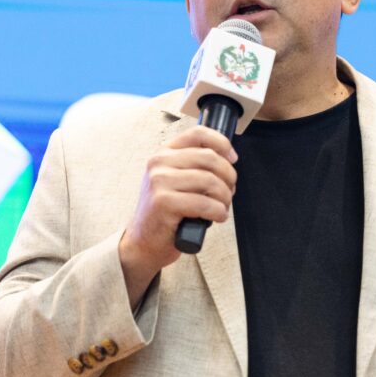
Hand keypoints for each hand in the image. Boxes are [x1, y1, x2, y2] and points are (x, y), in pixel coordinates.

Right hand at [119, 125, 237, 305]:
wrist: (143, 242)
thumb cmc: (166, 213)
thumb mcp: (176, 181)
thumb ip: (195, 166)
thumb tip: (228, 159)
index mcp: (164, 152)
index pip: (198, 134)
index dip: (222, 144)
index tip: (232, 158)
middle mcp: (159, 162)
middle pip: (209, 158)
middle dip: (228, 176)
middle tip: (229, 191)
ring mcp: (159, 181)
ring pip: (210, 181)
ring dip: (224, 197)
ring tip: (222, 207)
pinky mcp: (163, 202)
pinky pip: (204, 203)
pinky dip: (218, 211)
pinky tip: (216, 216)